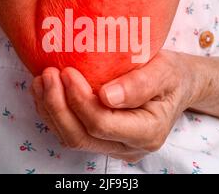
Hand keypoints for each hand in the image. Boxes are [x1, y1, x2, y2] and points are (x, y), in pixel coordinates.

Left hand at [30, 50, 198, 161]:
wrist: (176, 86)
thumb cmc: (173, 76)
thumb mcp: (165, 71)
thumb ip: (140, 84)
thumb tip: (106, 96)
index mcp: (148, 132)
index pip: (102, 124)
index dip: (79, 100)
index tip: (67, 71)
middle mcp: (128, 146)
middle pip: (80, 137)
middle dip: (58, 106)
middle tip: (48, 75)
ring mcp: (113, 146)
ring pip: (72, 138)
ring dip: (51, 110)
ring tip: (41, 80)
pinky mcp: (101, 139)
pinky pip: (72, 131)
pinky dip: (54, 112)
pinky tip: (46, 90)